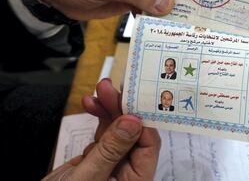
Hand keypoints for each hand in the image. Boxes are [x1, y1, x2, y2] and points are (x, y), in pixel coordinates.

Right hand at [44, 79, 160, 179]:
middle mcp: (128, 171)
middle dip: (122, 107)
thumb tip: (134, 122)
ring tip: (98, 90)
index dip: (140, 119)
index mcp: (136, 180)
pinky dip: (98, 117)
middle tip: (108, 87)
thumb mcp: (90, 177)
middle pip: (133, 132)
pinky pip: (104, 133)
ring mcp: (113, 162)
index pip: (148, 143)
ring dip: (109, 108)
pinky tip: (91, 104)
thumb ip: (112, 150)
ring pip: (118, 128)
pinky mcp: (99, 157)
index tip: (129, 97)